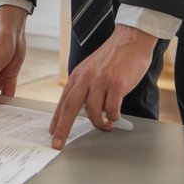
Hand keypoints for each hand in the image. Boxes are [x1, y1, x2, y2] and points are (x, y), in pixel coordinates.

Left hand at [48, 24, 156, 149]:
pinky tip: (115, 116)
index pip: (63, 101)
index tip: (52, 134)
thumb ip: (84, 87)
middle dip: (62, 128)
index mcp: (78, 76)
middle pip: (69, 107)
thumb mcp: (91, 70)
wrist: (131, 40)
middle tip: (58, 143)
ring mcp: (101, 80)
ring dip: (99, 123)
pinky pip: (112, 109)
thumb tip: (80, 111)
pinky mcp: (117, 84)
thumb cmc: (113, 58)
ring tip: (106, 124)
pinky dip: (113, 117)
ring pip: (93, 111)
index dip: (56, 119)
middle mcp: (86, 78)